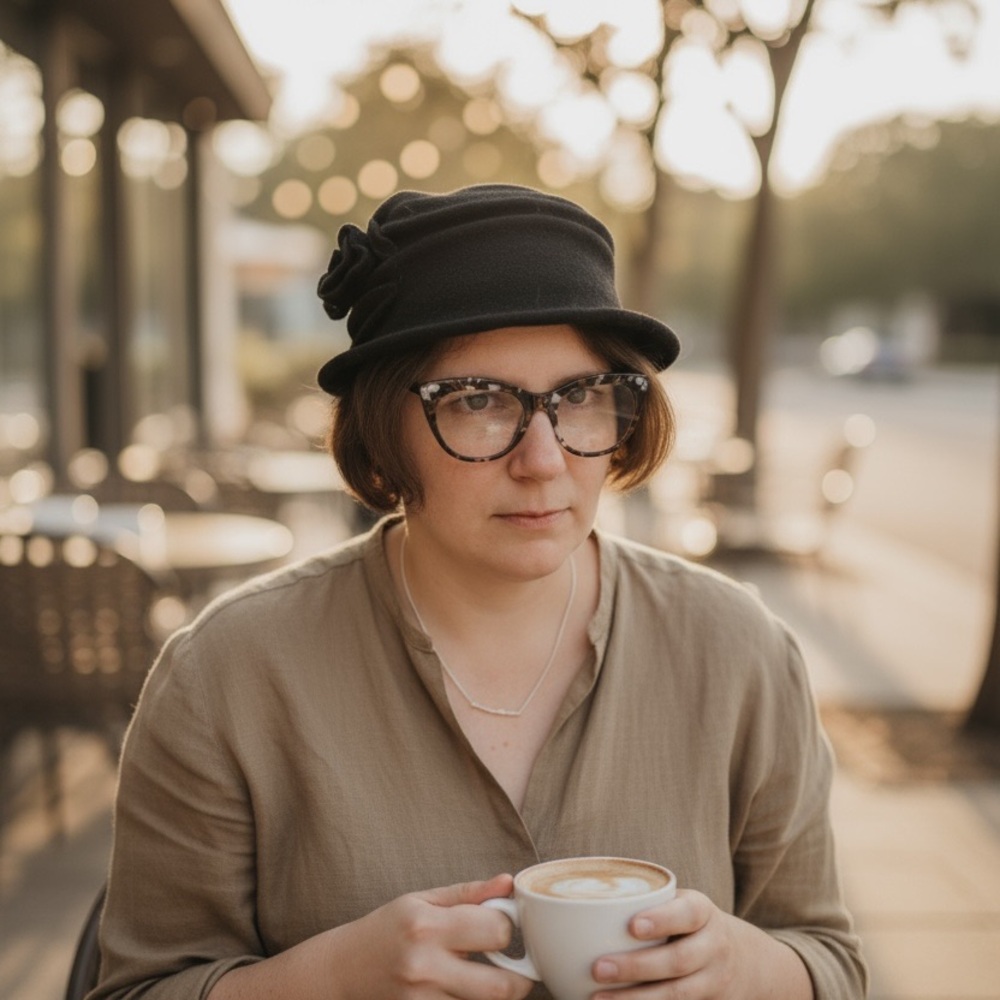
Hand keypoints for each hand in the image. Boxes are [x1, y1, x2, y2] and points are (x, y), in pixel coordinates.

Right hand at [335, 873, 533, 999]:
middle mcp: (425, 967)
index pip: (496, 931)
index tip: (499, 926)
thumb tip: (508, 882)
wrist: (343, 968)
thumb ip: (469, 893)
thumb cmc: (388, 928)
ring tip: (484, 976)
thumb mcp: (424, 900)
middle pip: (501, 986)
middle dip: (519, 977)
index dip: (507, 927)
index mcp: (428, 927)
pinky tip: (463, 988)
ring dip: (496, 993)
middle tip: (512, 965)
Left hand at [589, 889, 812, 999]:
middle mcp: (714, 947)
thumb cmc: (688, 924)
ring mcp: (714, 982)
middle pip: (678, 961)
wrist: (744, 960)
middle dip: (637, 967)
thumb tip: (571, 903)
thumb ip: (644, 902)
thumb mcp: (679, 903)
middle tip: (598, 968)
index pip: (686, 914)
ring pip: (678, 995)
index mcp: (702, 912)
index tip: (632, 926)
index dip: (661, 920)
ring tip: (598, 999)